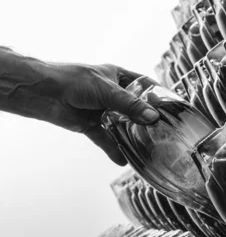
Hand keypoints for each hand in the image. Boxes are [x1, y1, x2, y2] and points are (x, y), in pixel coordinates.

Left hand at [42, 63, 159, 165]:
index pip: (144, 85)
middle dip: (147, 120)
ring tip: (147, 149)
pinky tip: (123, 160)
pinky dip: (113, 149)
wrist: (41, 92)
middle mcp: (112, 93)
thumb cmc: (73, 80)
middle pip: (135, 108)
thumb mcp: (107, 91)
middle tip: (163, 132)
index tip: (172, 107)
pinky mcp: (90, 125)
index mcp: (117, 76)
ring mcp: (101, 110)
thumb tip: (153, 118)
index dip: (158, 95)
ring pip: (121, 125)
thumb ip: (130, 106)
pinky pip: (106, 139)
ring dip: (131, 137)